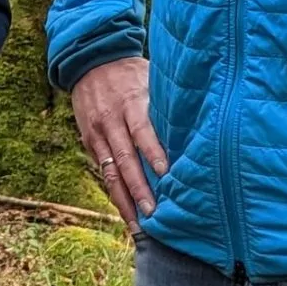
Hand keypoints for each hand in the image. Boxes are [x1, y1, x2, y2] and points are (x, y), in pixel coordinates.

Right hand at [69, 56, 166, 224]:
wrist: (89, 60)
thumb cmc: (130, 71)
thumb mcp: (149, 77)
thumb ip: (165, 103)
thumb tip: (197, 125)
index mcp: (129, 102)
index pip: (141, 131)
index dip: (153, 152)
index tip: (166, 174)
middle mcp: (110, 120)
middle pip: (125, 159)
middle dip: (138, 189)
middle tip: (153, 213)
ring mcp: (97, 133)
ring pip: (110, 172)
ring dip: (124, 200)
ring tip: (138, 225)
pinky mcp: (89, 141)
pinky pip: (103, 170)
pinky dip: (114, 191)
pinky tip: (125, 211)